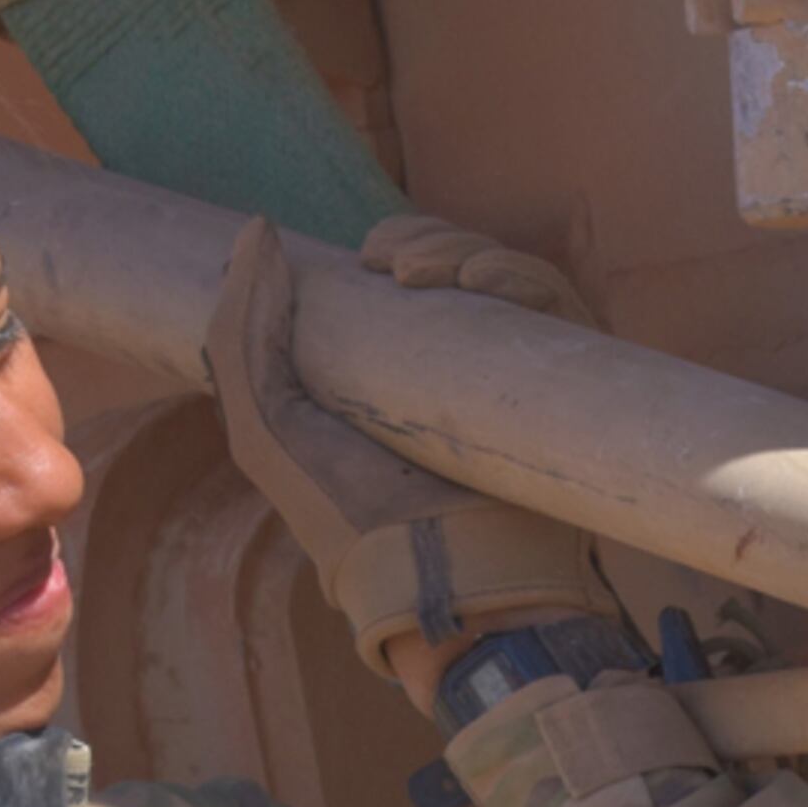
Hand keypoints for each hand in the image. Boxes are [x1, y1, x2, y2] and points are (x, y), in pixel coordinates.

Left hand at [204, 219, 623, 692]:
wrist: (431, 575)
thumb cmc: (342, 510)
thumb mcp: (265, 424)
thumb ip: (242, 334)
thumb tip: (261, 232)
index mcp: (397, 365)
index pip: (413, 269)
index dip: (399, 246)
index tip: (369, 259)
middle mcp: (464, 364)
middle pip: (460, 262)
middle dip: (428, 244)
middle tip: (395, 269)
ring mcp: (518, 376)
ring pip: (510, 275)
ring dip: (469, 254)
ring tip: (433, 280)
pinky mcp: (565, 389)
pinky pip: (561, 308)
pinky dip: (525, 281)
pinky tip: (487, 286)